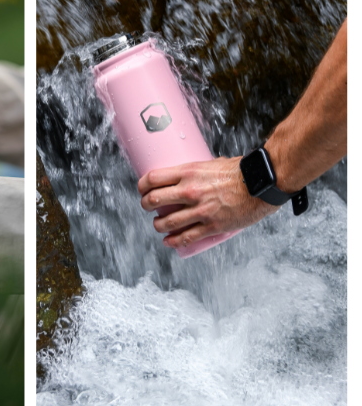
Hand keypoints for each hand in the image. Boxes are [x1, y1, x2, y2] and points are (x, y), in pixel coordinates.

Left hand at [137, 156, 279, 247]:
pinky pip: (187, 237)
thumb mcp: (211, 164)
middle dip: (145, 205)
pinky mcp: (212, 225)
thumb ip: (196, 172)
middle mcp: (190, 191)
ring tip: (158, 224)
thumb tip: (184, 176)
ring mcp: (200, 210)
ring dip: (157, 225)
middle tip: (147, 206)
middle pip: (154, 200)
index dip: (142, 185)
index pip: (153, 179)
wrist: (263, 184)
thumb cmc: (240, 171)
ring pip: (166, 222)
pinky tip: (168, 241)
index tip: (142, 189)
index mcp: (188, 172)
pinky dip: (173, 241)